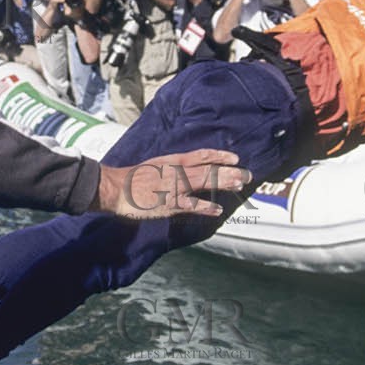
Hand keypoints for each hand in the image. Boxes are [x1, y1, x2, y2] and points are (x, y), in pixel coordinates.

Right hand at [93, 149, 252, 219]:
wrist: (115, 187)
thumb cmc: (132, 178)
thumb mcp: (154, 166)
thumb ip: (171, 168)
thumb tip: (185, 170)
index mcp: (172, 160)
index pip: (201, 155)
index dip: (219, 155)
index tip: (235, 158)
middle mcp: (177, 171)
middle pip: (208, 168)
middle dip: (229, 171)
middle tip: (248, 173)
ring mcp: (175, 187)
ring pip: (204, 182)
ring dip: (223, 182)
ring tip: (240, 184)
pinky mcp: (170, 203)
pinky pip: (192, 205)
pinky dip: (206, 206)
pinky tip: (218, 209)